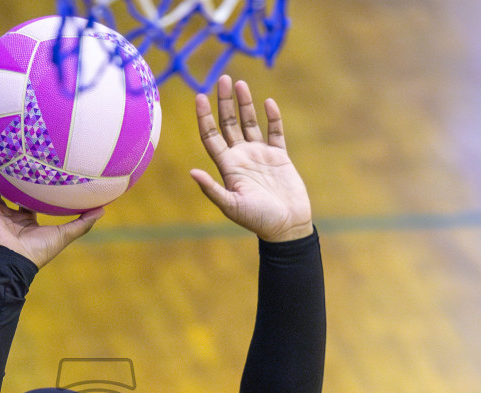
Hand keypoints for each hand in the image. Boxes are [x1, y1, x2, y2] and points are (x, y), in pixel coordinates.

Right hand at [0, 157, 102, 267]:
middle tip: (8, 153)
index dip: (29, 184)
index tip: (34, 168)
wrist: (14, 263)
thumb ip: (82, 223)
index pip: (25, 198)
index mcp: (24, 219)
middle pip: (5, 187)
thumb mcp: (65, 234)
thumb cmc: (39, 252)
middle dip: (5, 173)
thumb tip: (103, 208)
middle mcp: (8, 213)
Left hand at [191, 76, 312, 241]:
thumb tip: (192, 172)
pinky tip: (268, 102)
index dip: (204, 117)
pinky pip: (275, 132)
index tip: (200, 96)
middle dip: (224, 102)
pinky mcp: (279, 157)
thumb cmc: (258, 219)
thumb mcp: (232, 205)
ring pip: (249, 123)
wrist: (287, 226)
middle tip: (222, 79)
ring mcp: (260, 155)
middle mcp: (241, 157)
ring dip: (244, 104)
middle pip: (228, 124)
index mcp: (228, 167)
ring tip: (240, 83)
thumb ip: (212, 189)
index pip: (211, 136)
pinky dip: (272, 117)